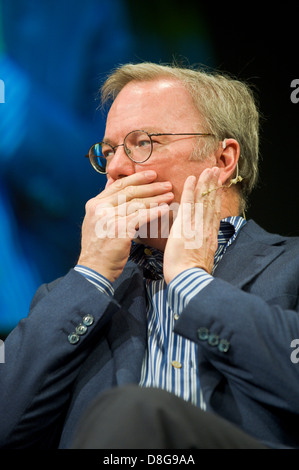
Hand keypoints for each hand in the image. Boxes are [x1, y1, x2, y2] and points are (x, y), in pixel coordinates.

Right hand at [77, 171, 173, 281]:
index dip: (136, 179)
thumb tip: (117, 188)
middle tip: (166, 184)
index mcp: (94, 204)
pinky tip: (165, 209)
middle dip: (150, 187)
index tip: (151, 175)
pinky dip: (155, 212)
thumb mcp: (97, 222)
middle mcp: (100, 208)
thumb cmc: (99, 248)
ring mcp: (109, 218)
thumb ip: (107, 206)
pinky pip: (141, 217)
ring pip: (137, 203)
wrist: (95, 268)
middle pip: (130, 192)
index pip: (118, 186)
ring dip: (156, 198)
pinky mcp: (119, 229)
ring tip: (170, 196)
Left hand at [163, 167, 221, 283]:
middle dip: (213, 185)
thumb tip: (203, 242)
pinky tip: (191, 179)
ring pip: (202, 200)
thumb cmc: (192, 275)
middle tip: (215, 170)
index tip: (218, 186)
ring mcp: (197, 225)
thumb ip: (203, 246)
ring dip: (205, 183)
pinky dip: (190, 190)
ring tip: (208, 169)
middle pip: (211, 202)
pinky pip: (188, 203)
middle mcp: (207, 228)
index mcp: (210, 236)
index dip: (216, 198)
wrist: (189, 279)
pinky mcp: (186, 225)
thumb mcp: (202, 258)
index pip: (214, 212)